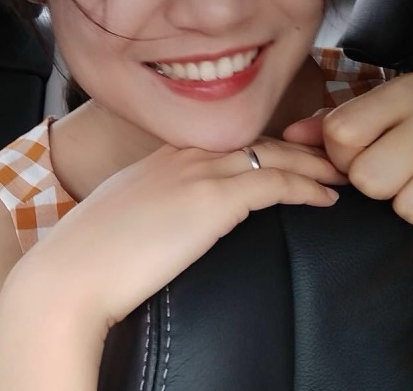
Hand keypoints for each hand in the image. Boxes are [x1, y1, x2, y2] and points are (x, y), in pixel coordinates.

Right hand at [17, 140, 341, 329]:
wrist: (73, 272)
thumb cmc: (91, 252)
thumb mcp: (125, 210)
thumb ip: (153, 200)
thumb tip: (170, 213)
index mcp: (163, 156)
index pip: (228, 141)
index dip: (266, 145)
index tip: (291, 155)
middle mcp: (183, 154)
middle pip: (256, 141)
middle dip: (298, 149)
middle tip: (329, 158)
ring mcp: (197, 173)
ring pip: (272, 156)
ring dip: (312, 165)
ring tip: (339, 175)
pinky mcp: (211, 201)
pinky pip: (273, 185)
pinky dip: (305, 188)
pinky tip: (325, 198)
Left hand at [283, 73, 412, 235]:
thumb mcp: (390, 112)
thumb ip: (336, 122)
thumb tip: (291, 135)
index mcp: (406, 91)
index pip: (339, 133)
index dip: (342, 156)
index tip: (363, 154)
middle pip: (366, 176)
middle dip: (375, 182)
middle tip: (400, 170)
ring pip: (399, 203)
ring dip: (407, 200)